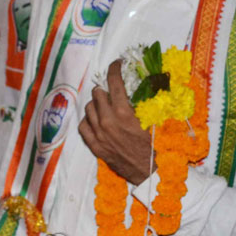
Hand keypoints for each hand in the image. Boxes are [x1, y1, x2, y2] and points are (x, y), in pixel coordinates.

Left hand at [78, 59, 152, 185]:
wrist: (147, 171)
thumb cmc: (153, 145)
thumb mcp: (151, 120)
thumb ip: (141, 102)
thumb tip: (140, 85)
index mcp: (124, 112)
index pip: (114, 83)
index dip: (114, 69)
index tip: (116, 64)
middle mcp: (108, 121)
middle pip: (97, 94)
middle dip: (105, 90)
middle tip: (111, 92)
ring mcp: (99, 134)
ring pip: (88, 108)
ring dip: (96, 104)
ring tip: (104, 107)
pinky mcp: (95, 145)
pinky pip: (83, 126)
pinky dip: (88, 120)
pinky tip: (95, 121)